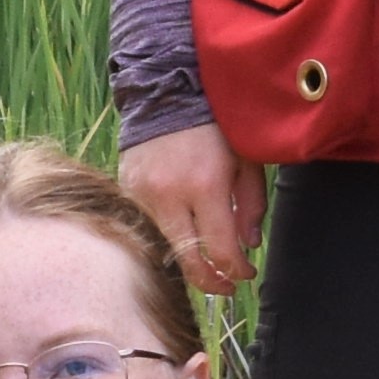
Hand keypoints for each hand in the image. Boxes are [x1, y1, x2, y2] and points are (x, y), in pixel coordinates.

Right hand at [120, 125, 268, 297]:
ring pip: (165, 249)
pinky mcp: (128, 191)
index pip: (221, 250)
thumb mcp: (246, 160)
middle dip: (211, 282)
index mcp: (205, 186)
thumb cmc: (215, 124)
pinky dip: (167, 238)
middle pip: (188, 262)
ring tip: (206, 263)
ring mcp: (143, 195)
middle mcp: (169, 196)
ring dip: (187, 261)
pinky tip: (182, 235)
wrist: (167, 92)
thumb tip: (249, 245)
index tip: (246, 273)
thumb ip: (250, 205)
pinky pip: (148, 228)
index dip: (236, 271)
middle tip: (227, 286)